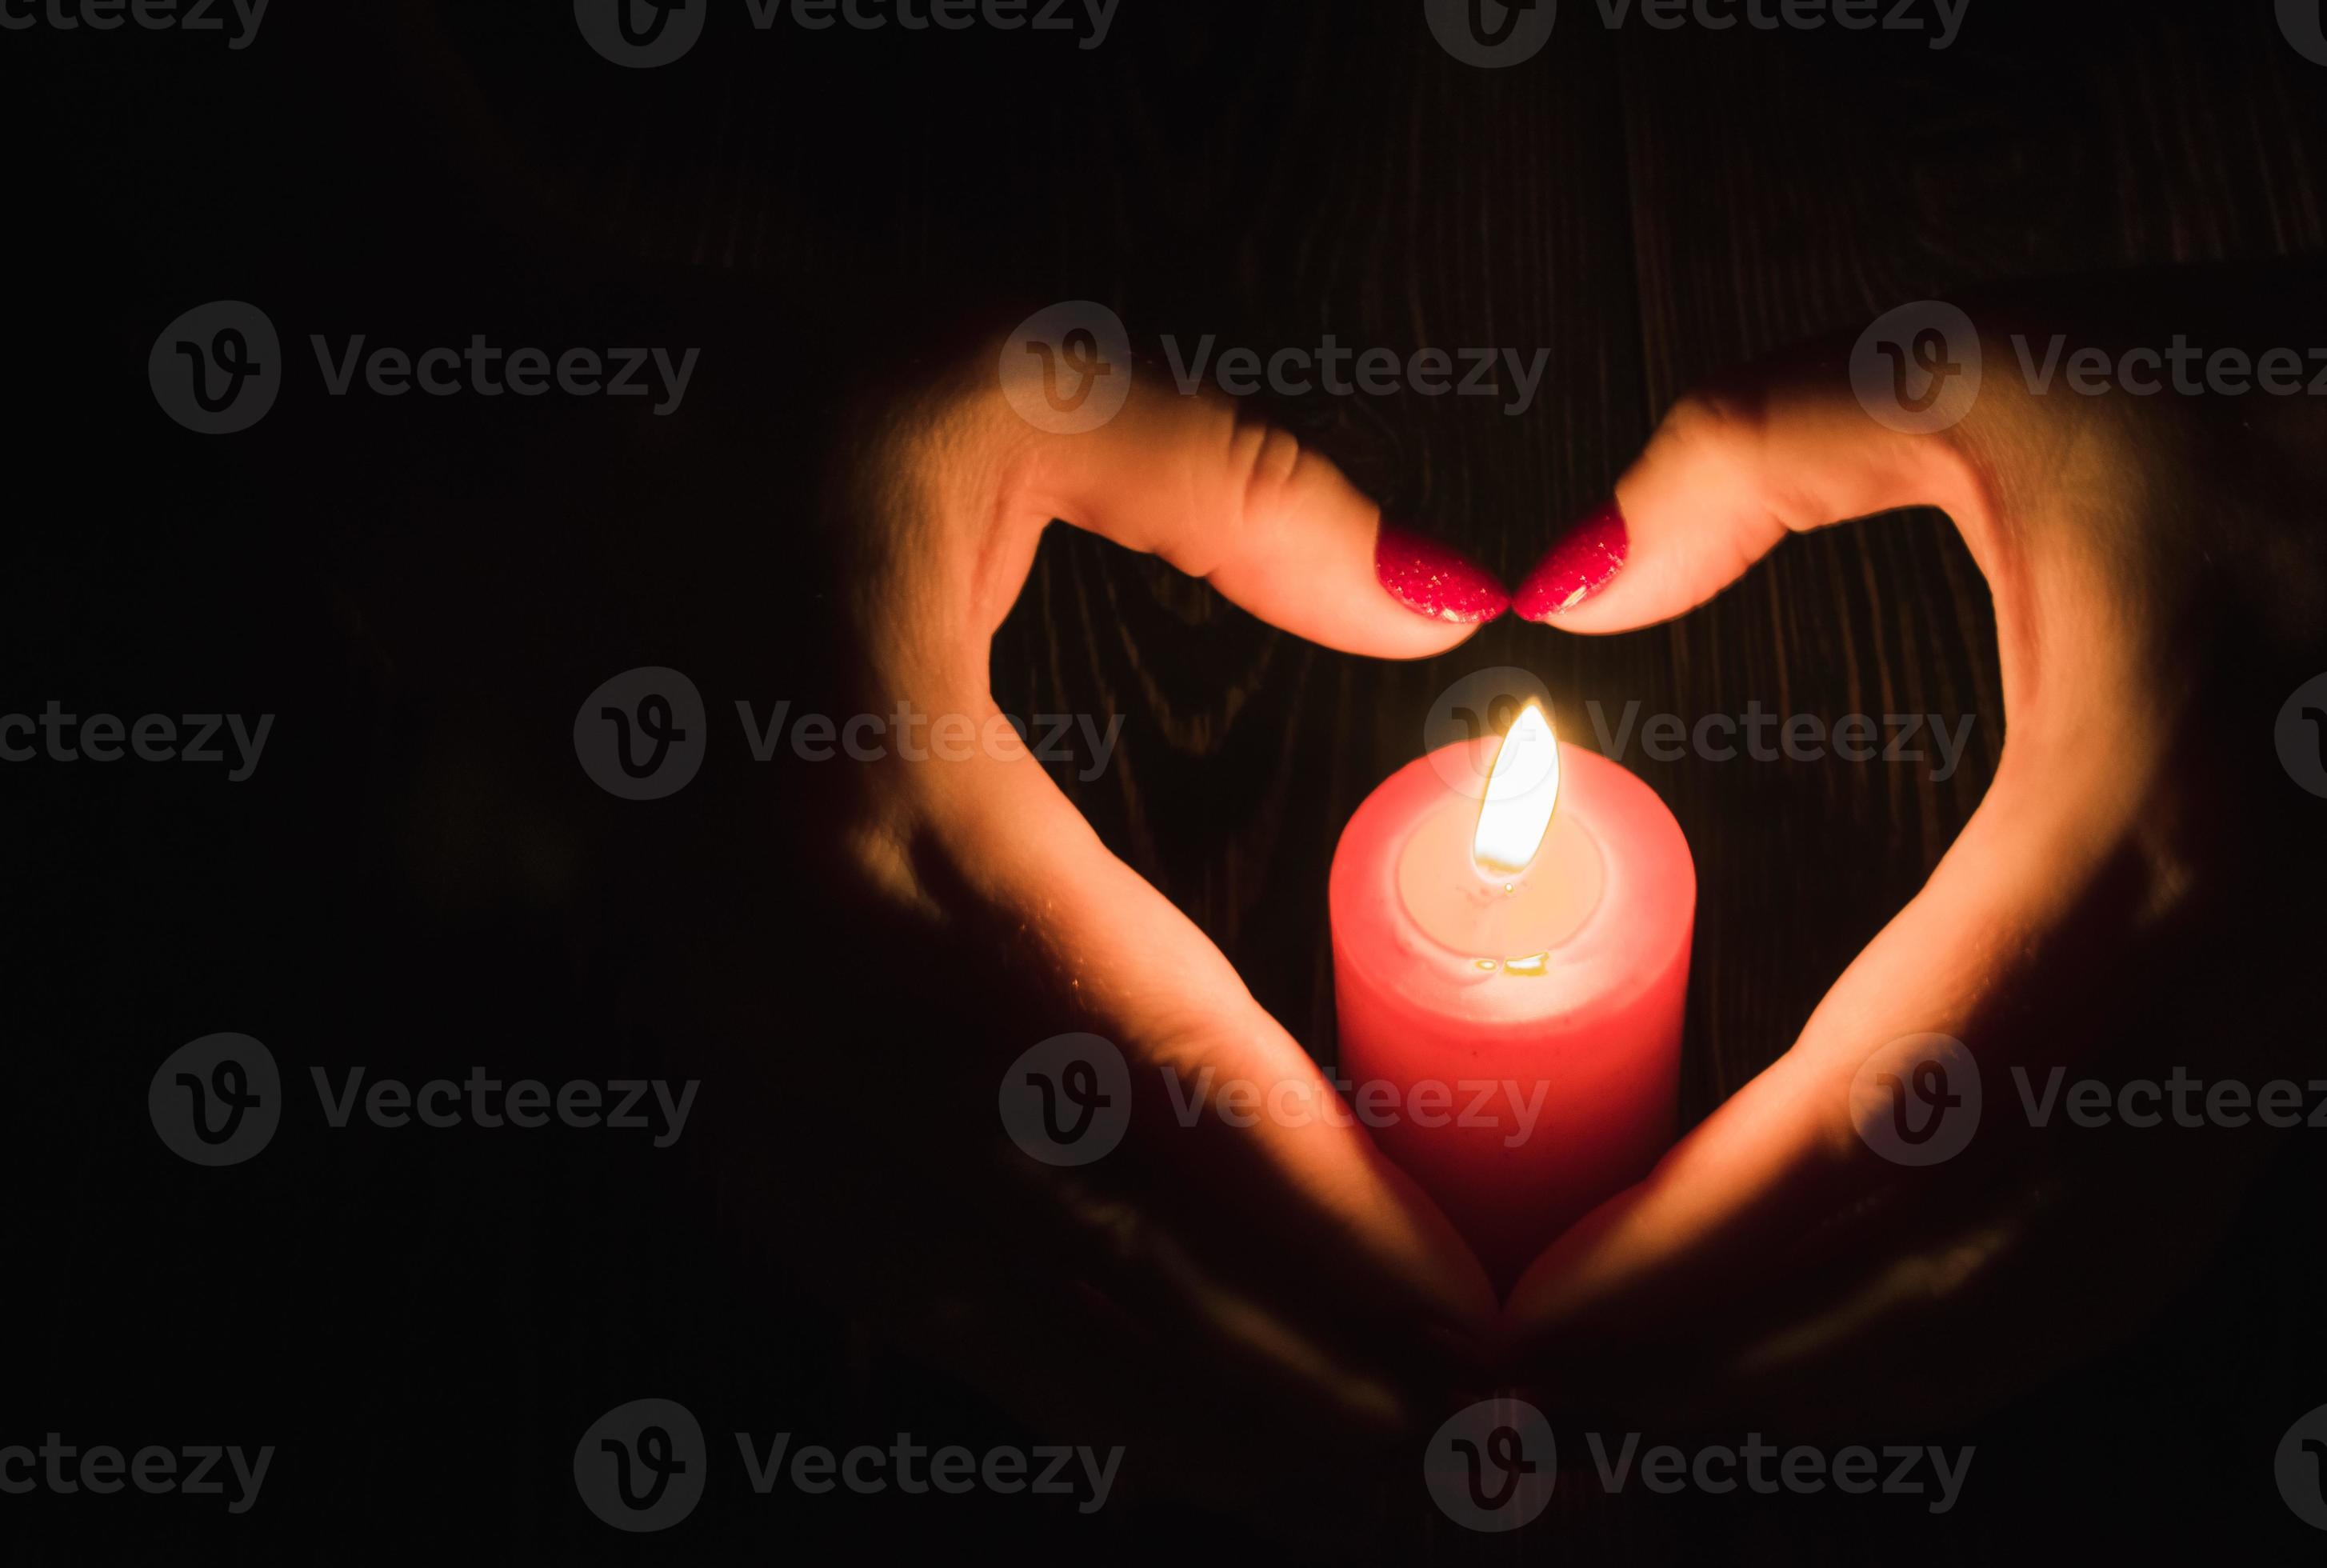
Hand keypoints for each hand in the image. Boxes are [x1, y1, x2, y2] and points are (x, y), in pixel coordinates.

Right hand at [767, 337, 1507, 1510]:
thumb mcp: (982, 376)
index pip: (1149, 1076)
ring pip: (997, 1308)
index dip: (1331, 1221)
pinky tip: (1194, 1425)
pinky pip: (906, 1285)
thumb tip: (1445, 600)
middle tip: (1512, 1487)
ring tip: (1395, 1501)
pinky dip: (1063, 1379)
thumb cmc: (718, 416)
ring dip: (1204, 1421)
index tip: (1501, 1324)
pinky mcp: (725, 1094)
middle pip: (1090, 1249)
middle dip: (1309, 1388)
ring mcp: (739, 1061)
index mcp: (869, 808)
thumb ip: (1232, 486)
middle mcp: (795, 983)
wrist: (461, 498)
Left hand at [1506, 272, 2326, 1432]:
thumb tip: (1562, 577)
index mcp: (2134, 831)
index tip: (1536, 1310)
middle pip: (1963, 1270)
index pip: (1880, 1116)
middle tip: (1551, 1413)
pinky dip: (1969, 1321)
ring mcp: (2289, 1038)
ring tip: (1660, 1402)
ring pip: (2061, 1295)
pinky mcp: (2300, 1047)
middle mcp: (2230, 981)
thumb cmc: (2299, 399)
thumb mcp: (2000, 364)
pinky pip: (2127, 1243)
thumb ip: (1747, 450)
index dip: (1699, 1245)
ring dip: (1853, 1380)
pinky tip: (1841, 1330)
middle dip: (1744, 1369)